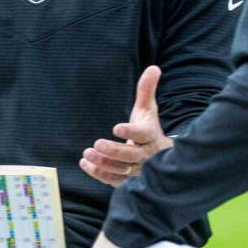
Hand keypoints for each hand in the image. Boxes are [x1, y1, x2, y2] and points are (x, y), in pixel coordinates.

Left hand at [81, 66, 172, 186]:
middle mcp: (146, 156)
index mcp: (151, 136)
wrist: (161, 157)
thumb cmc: (150, 128)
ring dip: (104, 163)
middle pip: (131, 156)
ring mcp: (138, 170)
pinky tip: (85, 163)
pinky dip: (99, 173)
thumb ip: (147, 89)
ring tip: (87, 153)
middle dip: (114, 151)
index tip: (116, 127)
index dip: (130, 131)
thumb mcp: (148, 109)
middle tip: (96, 144)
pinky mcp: (128, 180)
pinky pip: (114, 180)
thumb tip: (153, 67)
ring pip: (121, 170)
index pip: (142, 134)